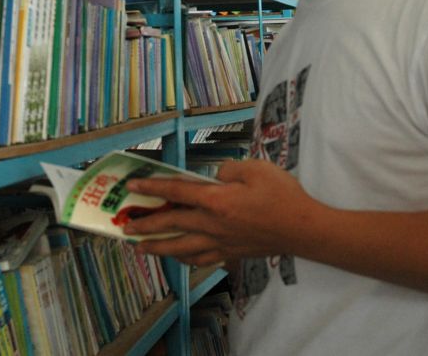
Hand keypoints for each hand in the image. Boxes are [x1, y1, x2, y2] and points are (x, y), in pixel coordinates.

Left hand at [123, 159, 323, 265]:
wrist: (302, 228)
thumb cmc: (282, 196)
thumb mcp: (256, 168)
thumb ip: (228, 169)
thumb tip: (214, 178)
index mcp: (216, 200)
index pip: (176, 192)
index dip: (152, 188)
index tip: (133, 187)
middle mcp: (212, 224)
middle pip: (170, 225)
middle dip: (144, 225)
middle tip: (125, 227)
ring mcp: (220, 242)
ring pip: (180, 248)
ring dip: (156, 248)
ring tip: (140, 247)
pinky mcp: (230, 253)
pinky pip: (199, 259)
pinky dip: (184, 259)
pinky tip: (178, 257)